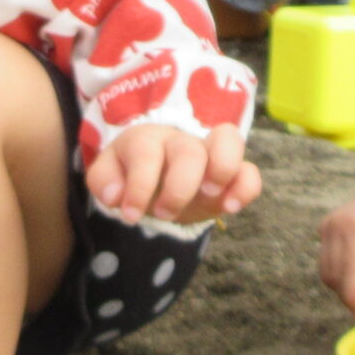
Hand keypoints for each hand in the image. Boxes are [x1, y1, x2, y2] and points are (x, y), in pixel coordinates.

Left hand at [88, 123, 257, 226]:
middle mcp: (180, 141)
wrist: (156, 176)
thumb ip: (104, 180)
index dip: (139, 185)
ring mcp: (210, 154)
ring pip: (229, 139)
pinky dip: (246, 187)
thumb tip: (116, 195)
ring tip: (211, 196)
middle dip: (179, 186)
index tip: (130, 215)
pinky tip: (231, 207)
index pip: (146, 153)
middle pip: (189, 150)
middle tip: (164, 213)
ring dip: (222, 169)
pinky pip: (250, 170)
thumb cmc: (131, 174)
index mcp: (147, 140)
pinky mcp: (232, 173)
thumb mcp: (109, 176)